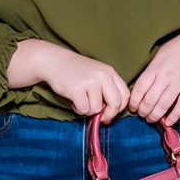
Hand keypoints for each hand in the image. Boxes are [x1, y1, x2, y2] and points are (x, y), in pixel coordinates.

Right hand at [7, 39, 128, 123]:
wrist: (55, 61)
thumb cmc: (76, 71)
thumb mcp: (97, 74)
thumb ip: (106, 89)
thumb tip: (109, 114)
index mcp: (110, 72)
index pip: (125, 95)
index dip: (119, 108)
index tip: (110, 113)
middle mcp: (102, 76)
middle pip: (116, 104)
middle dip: (108, 115)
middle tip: (99, 117)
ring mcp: (90, 82)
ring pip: (97, 109)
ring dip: (88, 111)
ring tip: (80, 102)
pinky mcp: (77, 89)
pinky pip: (84, 109)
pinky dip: (78, 109)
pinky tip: (74, 101)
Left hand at [128, 19, 179, 124]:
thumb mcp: (161, 54)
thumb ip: (151, 70)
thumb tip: (141, 87)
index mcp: (156, 67)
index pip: (140, 88)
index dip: (134, 101)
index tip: (133, 107)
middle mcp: (166, 76)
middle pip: (150, 100)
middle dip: (143, 112)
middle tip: (142, 115)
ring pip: (164, 105)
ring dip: (155, 116)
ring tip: (151, 119)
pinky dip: (174, 116)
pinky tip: (168, 122)